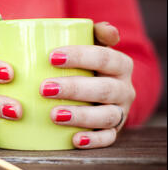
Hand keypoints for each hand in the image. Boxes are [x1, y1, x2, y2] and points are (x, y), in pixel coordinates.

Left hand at [41, 22, 134, 148]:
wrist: (101, 87)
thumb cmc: (87, 64)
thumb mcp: (90, 45)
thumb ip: (94, 32)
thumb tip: (108, 29)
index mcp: (120, 64)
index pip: (105, 57)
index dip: (80, 56)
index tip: (52, 57)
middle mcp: (124, 88)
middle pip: (105, 88)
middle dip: (74, 88)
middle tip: (45, 88)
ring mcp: (120, 111)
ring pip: (107, 115)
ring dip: (81, 115)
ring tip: (54, 114)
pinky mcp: (113, 131)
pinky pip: (108, 138)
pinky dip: (93, 141)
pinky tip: (75, 140)